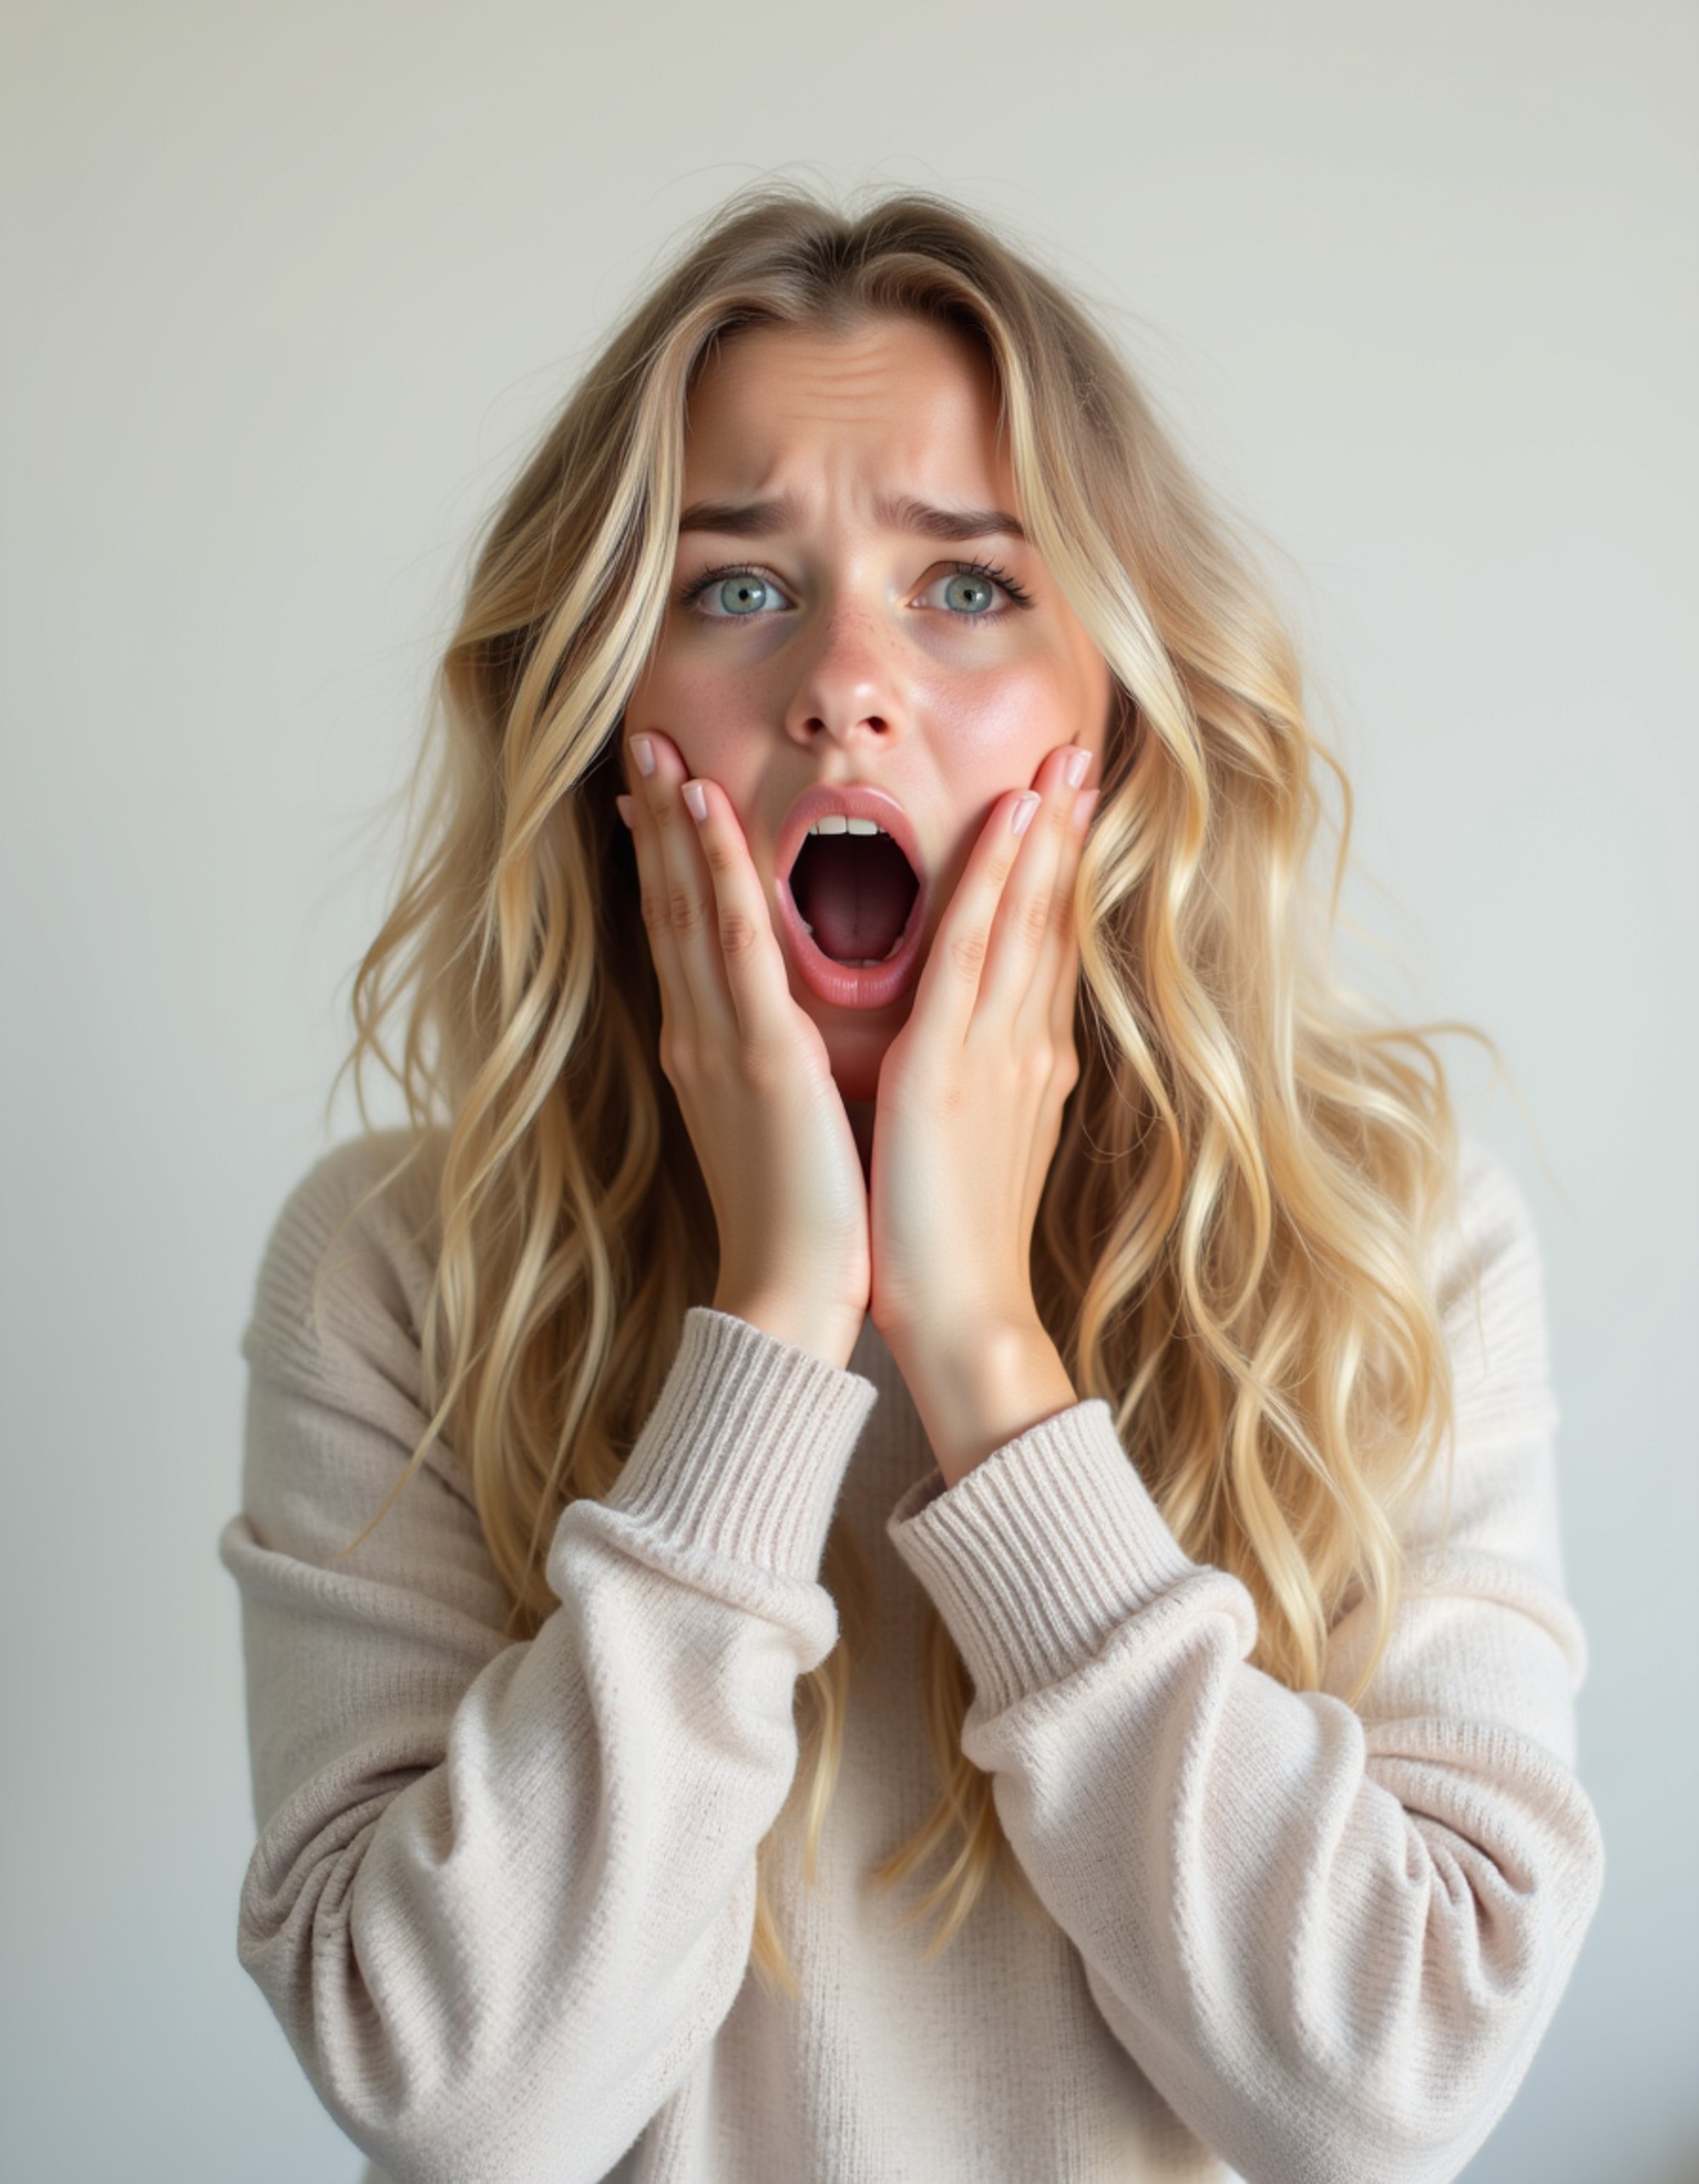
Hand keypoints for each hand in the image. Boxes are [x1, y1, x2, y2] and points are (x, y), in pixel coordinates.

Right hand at [618, 729, 869, 1367]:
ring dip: (672, 820)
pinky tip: (704, 810)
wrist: (796, 1295)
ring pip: (689, 906)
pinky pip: (735, 943)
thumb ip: (772, 1060)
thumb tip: (782, 1023)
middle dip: (652, 819)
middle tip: (640, 739)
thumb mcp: (780, 1120)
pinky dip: (714, 871)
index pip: (681, 933)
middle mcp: (700, 1033)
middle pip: (667, 905)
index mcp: (709, 1050)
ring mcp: (721, 1040)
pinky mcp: (759, 1055)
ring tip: (657, 746)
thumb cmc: (805, 1217)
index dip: (665, 858)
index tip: (658, 792)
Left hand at [868, 740, 1097, 1383]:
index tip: (1066, 806)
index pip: (1046, 947)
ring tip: (1063, 759)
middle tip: (1082, 750)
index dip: (1057, 873)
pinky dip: (994, 882)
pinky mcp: (952, 1066)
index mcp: (1026, 1065)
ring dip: (1042, 832)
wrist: (960, 1317)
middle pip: (1052, 917)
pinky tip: (1009, 822)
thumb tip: (978, 1052)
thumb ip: (985, 1086)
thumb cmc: (951, 1244)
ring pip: (1026, 918)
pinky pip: (976, 953)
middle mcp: (1026, 1045)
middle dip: (1067, 832)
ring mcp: (997, 1050)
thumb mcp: (979, 1145)